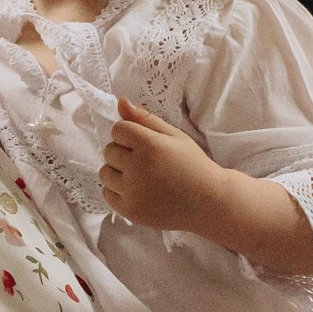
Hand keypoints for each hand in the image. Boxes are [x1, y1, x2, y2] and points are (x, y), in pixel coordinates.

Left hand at [101, 97, 224, 232]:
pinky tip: (136, 190)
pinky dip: (117, 191)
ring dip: (117, 171)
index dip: (129, 134)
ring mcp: (132, 192)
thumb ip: (145, 118)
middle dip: (123, 152)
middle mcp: (138, 168)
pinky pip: (107, 194)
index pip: (118, 129)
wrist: (208, 201)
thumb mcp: (174, 136)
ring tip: (139, 176)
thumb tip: (121, 101)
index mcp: (150, 145)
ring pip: (104, 173)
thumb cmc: (192, 164)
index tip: (144, 144)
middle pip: (109, 151)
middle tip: (145, 161)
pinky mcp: (130, 211)